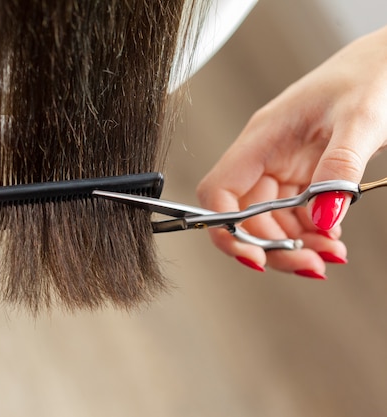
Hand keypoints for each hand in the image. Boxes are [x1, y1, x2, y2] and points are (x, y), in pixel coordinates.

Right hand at [197, 26, 386, 276]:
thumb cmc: (369, 75)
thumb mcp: (358, 120)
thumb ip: (338, 169)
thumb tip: (324, 217)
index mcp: (262, 138)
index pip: (220, 191)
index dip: (227, 228)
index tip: (254, 257)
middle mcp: (265, 157)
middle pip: (246, 217)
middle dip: (273, 247)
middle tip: (311, 264)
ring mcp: (284, 168)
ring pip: (271, 222)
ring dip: (295, 245)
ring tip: (331, 254)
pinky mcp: (304, 176)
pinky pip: (296, 215)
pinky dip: (312, 234)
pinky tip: (333, 239)